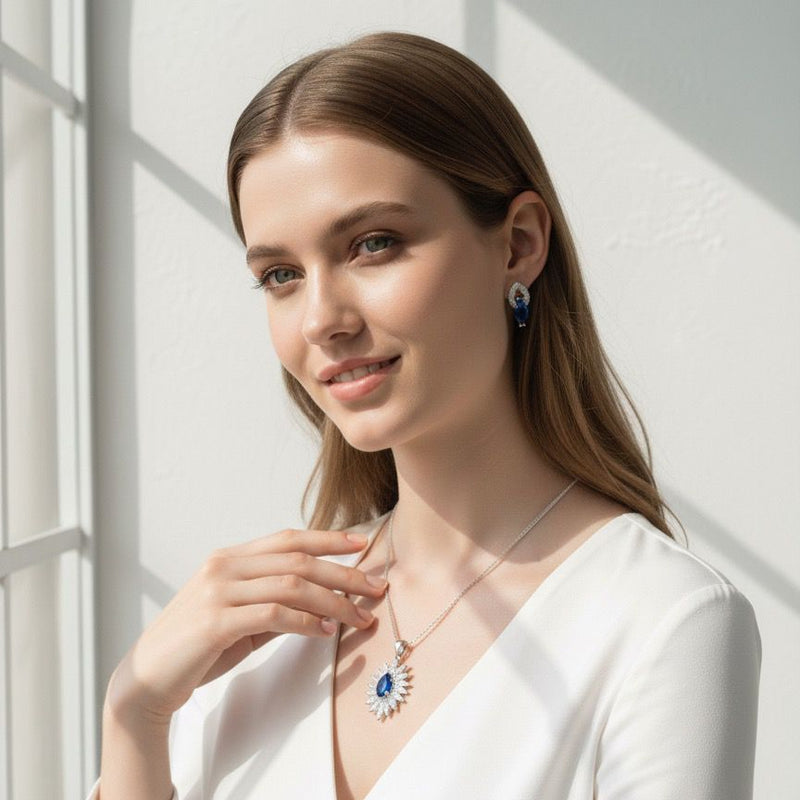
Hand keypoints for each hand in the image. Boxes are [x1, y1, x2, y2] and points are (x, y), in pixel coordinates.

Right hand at [104, 528, 385, 723]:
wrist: (148, 679)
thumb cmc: (198, 647)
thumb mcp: (241, 617)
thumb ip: (275, 603)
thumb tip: (323, 602)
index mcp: (230, 558)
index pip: (288, 539)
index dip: (328, 538)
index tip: (363, 544)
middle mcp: (224, 566)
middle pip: (297, 559)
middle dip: (344, 572)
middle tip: (376, 588)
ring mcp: (218, 591)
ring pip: (292, 584)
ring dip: (334, 601)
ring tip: (360, 617)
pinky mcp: (215, 620)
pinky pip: (273, 613)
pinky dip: (306, 621)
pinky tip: (326, 632)